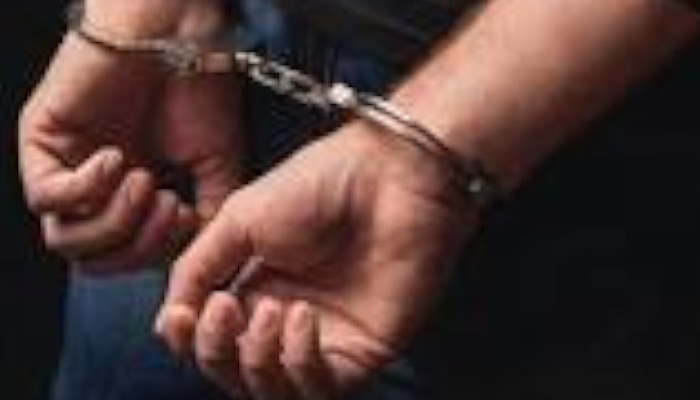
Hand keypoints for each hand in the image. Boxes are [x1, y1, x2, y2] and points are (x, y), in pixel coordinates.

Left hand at [19, 0, 242, 273]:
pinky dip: (87, 187)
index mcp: (133, 199)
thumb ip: (207, 219)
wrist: (180, 35)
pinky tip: (117, 156)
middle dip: (137, 247)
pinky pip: (45, 197)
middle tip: (170, 205)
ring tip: (145, 180)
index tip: (189, 217)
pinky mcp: (42, 143)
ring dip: (115, 221)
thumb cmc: (200, 93)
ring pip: (66, 240)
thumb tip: (196, 259)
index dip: (157, 254)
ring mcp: (67, 168)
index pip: (126, 259)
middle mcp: (96, 190)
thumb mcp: (217, 169)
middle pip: (93, 261)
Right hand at [156, 122, 477, 398]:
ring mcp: (327, 338)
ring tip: (266, 311)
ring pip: (275, 392)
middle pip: (236, 373)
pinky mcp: (365, 350)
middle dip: (216, 351)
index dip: (189, 340)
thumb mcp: (238, 219)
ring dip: (256, 361)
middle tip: (220, 310)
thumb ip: (196, 270)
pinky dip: (300, 362)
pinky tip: (299, 317)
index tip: (182, 316)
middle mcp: (288, 321)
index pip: (212, 341)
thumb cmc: (317, 185)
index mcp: (256, 289)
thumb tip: (167, 323)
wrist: (386, 176)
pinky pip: (322, 387)